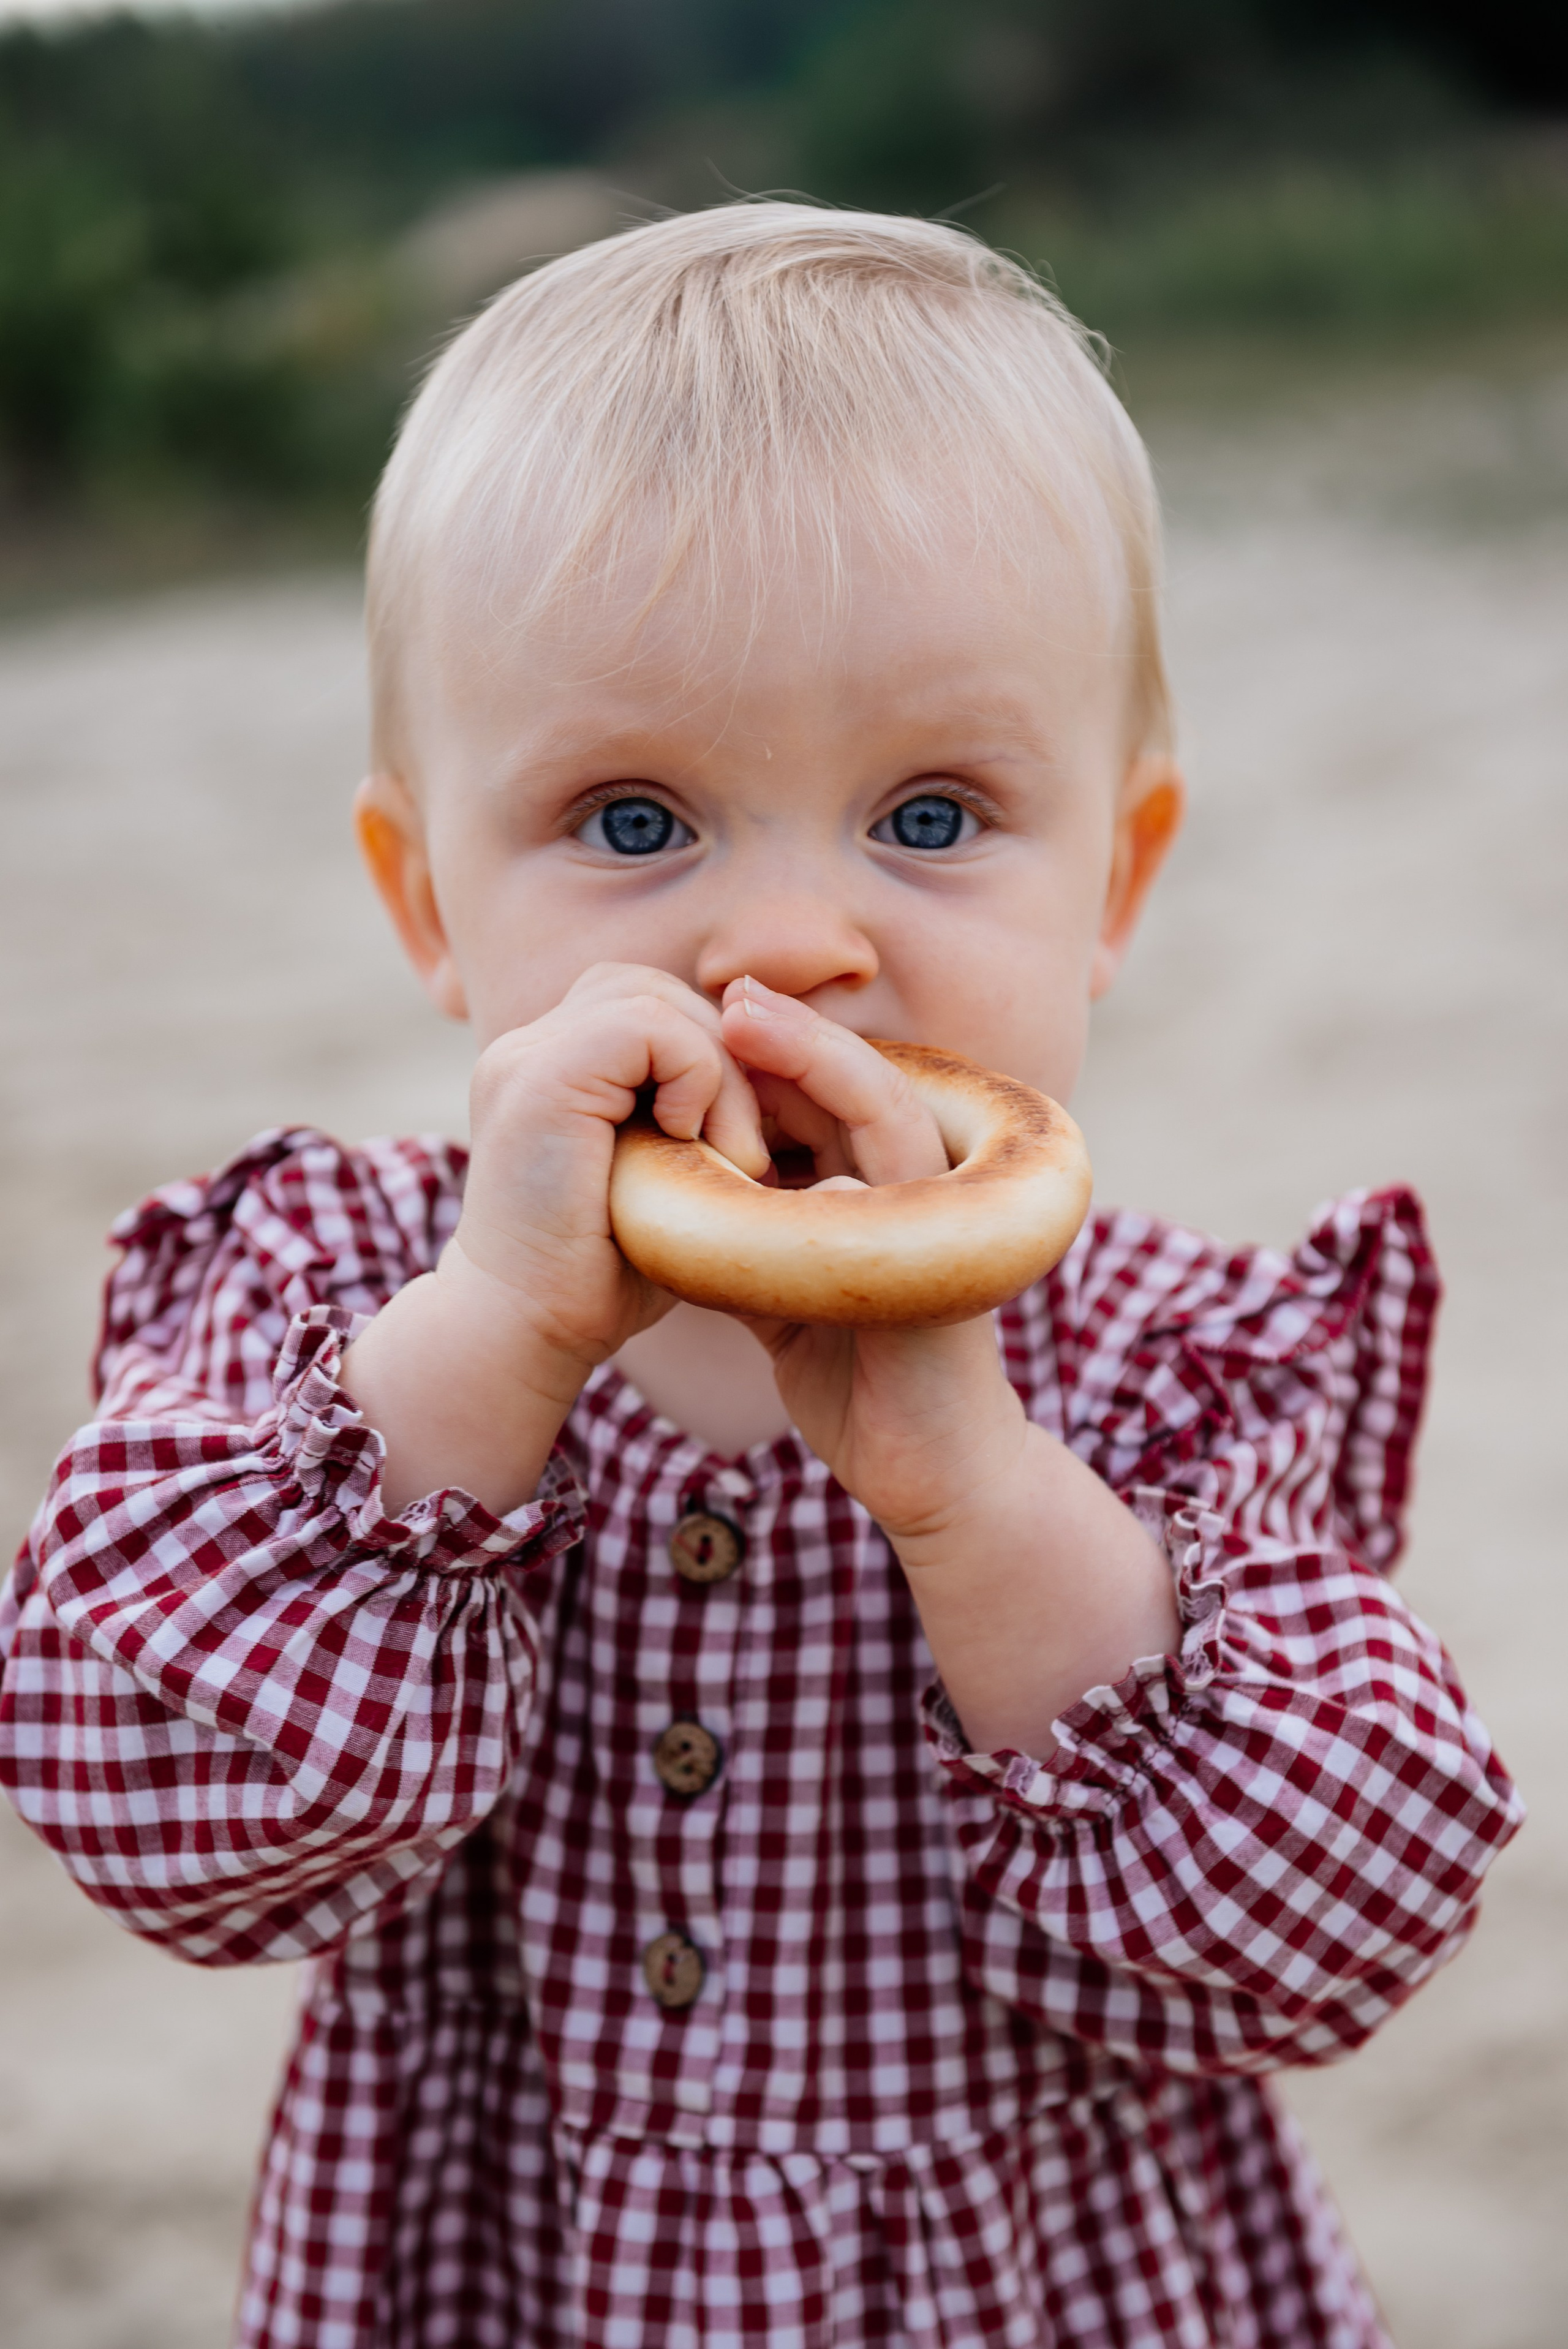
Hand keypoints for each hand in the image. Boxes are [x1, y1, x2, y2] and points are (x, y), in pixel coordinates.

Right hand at [344, 965, 766, 1514]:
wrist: (527, 1331)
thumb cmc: (605, 1274)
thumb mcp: (666, 1178)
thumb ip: (696, 1120)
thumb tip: (785, 1079)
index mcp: (554, 1063)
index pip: (654, 1004)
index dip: (715, 1056)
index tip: (746, 1137)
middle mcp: (531, 1045)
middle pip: (661, 992)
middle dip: (727, 1061)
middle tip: (744, 1153)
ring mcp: (526, 1055)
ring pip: (657, 999)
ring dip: (719, 1073)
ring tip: (726, 1156)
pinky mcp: (539, 1077)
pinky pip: (645, 1025)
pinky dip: (694, 1076)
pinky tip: (691, 1142)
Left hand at [716, 975, 1022, 1531]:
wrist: (925, 1469)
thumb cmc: (855, 1378)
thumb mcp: (781, 1289)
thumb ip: (748, 1230)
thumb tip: (674, 1185)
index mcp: (883, 1186)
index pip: (829, 1098)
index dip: (774, 1055)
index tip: (709, 1019)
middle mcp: (918, 1189)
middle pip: (856, 1083)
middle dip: (789, 1035)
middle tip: (725, 993)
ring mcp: (937, 1223)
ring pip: (883, 1109)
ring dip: (816, 1060)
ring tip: (746, 1018)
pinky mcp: (939, 1270)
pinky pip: (894, 1190)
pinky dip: (836, 1164)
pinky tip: (772, 1141)